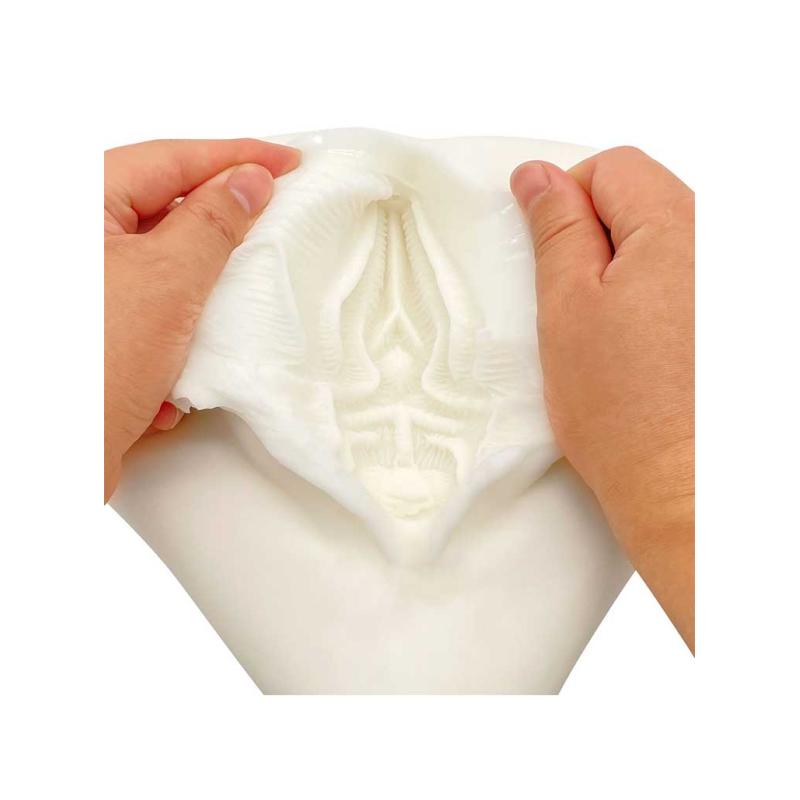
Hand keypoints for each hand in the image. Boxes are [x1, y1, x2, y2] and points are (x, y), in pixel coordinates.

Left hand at [104, 138, 300, 500]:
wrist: (54, 456)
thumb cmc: (92, 367)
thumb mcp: (169, 280)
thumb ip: (213, 222)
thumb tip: (247, 182)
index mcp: (78, 204)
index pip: (171, 160)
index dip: (236, 157)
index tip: (288, 161)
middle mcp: (77, 239)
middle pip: (168, 209)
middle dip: (220, 225)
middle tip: (276, 213)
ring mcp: (90, 286)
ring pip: (168, 265)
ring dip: (201, 291)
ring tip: (233, 299)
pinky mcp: (101, 329)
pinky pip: (157, 308)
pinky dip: (178, 333)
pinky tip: (176, 369)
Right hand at [511, 147, 693, 650]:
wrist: (685, 488)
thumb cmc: (622, 410)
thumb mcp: (567, 306)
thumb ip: (557, 227)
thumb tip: (539, 176)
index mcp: (679, 226)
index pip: (614, 165)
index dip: (569, 200)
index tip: (551, 251)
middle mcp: (724, 242)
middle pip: (645, 197)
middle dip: (600, 236)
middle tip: (577, 301)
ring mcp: (738, 282)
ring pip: (666, 240)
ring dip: (628, 268)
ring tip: (612, 331)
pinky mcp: (740, 316)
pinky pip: (689, 276)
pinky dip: (657, 294)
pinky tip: (644, 343)